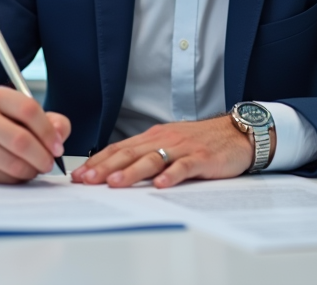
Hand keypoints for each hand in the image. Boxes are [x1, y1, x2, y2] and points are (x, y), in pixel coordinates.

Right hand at [0, 87, 69, 182]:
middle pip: (21, 140)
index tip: (57, 147)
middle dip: (42, 156)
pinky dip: (17, 179)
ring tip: (34, 167)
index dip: (48, 132)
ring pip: (13, 163)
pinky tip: (17, 170)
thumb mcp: (30, 115)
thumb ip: (54, 121)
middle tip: (49, 163)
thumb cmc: (8, 125)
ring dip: (31, 170)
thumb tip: (59, 135)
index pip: (28, 110)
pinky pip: (3, 178)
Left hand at [71, 116, 270, 188]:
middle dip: (106, 168)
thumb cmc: (201, 142)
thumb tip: (118, 171)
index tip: (80, 175)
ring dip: (132, 172)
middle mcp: (165, 139)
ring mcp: (183, 148)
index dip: (98, 162)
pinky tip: (161, 185)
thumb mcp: (170, 143)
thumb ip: (148, 154)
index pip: (120, 148)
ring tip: (115, 183)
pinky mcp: (202, 158)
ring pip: (153, 159)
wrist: (236, 132)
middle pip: (130, 153)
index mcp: (153, 136)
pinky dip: (172, 175)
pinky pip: (184, 167)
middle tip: (86, 180)